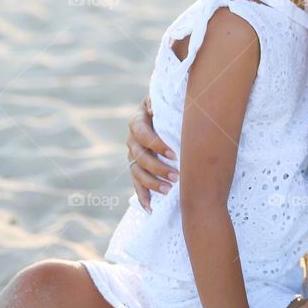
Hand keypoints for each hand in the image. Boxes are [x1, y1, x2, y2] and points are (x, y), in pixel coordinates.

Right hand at [127, 96, 178, 210]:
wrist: (166, 113)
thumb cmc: (170, 104)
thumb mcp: (166, 98)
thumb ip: (160, 101)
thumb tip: (153, 109)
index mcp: (138, 120)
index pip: (142, 133)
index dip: (156, 144)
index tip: (174, 154)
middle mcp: (132, 139)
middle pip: (139, 157)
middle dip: (157, 168)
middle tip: (176, 176)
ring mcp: (132, 155)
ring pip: (136, 173)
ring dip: (151, 184)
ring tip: (168, 191)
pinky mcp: (136, 169)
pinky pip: (136, 185)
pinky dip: (142, 197)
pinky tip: (150, 209)